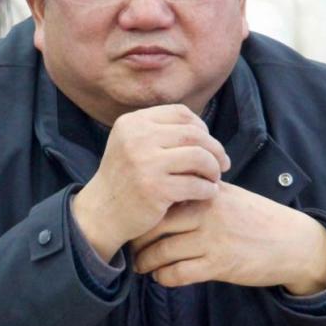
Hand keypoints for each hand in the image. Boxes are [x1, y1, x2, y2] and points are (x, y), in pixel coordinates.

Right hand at [72, 104, 230, 261]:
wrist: (102, 212)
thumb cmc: (126, 177)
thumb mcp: (133, 144)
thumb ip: (162, 132)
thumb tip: (204, 129)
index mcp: (133, 122)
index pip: (181, 113)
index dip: (202, 127)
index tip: (208, 145)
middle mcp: (137, 138)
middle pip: (194, 134)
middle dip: (215, 149)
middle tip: (223, 164)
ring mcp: (145, 163)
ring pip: (199, 157)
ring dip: (214, 168)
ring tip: (214, 178)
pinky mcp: (155, 189)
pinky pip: (196, 184)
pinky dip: (208, 189)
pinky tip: (208, 193)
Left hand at [131, 182, 325, 294]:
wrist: (292, 243)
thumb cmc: (258, 219)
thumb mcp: (230, 196)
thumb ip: (200, 193)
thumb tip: (167, 193)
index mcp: (207, 192)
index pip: (162, 198)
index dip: (143, 213)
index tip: (135, 222)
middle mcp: (207, 213)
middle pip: (155, 226)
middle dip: (137, 240)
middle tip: (131, 248)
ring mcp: (213, 239)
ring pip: (162, 252)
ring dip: (146, 262)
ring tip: (142, 266)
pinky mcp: (219, 265)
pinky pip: (178, 274)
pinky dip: (164, 278)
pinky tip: (163, 277)